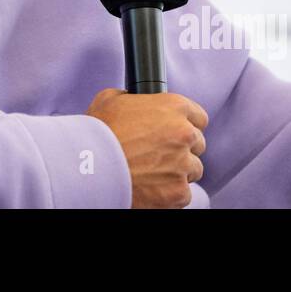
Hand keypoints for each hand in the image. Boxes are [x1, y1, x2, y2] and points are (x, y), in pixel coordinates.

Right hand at [86, 87, 206, 208]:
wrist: (92, 167)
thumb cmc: (99, 132)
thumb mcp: (110, 99)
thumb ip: (130, 97)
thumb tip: (130, 99)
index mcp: (174, 107)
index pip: (199, 117)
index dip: (186, 124)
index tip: (176, 131)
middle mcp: (184, 134)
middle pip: (198, 143)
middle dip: (182, 148)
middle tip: (160, 153)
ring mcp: (183, 164)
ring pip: (193, 169)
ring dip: (178, 171)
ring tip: (153, 172)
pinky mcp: (178, 192)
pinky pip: (183, 194)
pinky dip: (169, 193)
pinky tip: (151, 187)